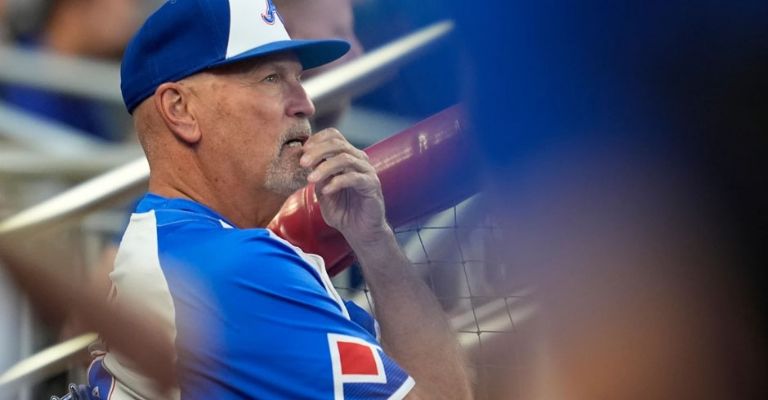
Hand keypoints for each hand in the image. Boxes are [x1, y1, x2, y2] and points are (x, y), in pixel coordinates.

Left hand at [299, 128, 388, 242]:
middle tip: (302, 162)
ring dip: (325, 167)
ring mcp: (367, 171)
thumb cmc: (342, 211)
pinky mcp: (372, 185)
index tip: (302, 151)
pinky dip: (337, 182)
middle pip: (338, 144)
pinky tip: (326, 191)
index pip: (334, 136)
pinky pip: (354, 178)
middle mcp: (359, 160)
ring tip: (311, 179)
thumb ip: (316, 174)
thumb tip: (303, 160)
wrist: (360, 232)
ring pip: (345, 158)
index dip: (317, 139)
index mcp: (347, 157)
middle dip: (318, 151)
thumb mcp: (322, 189)